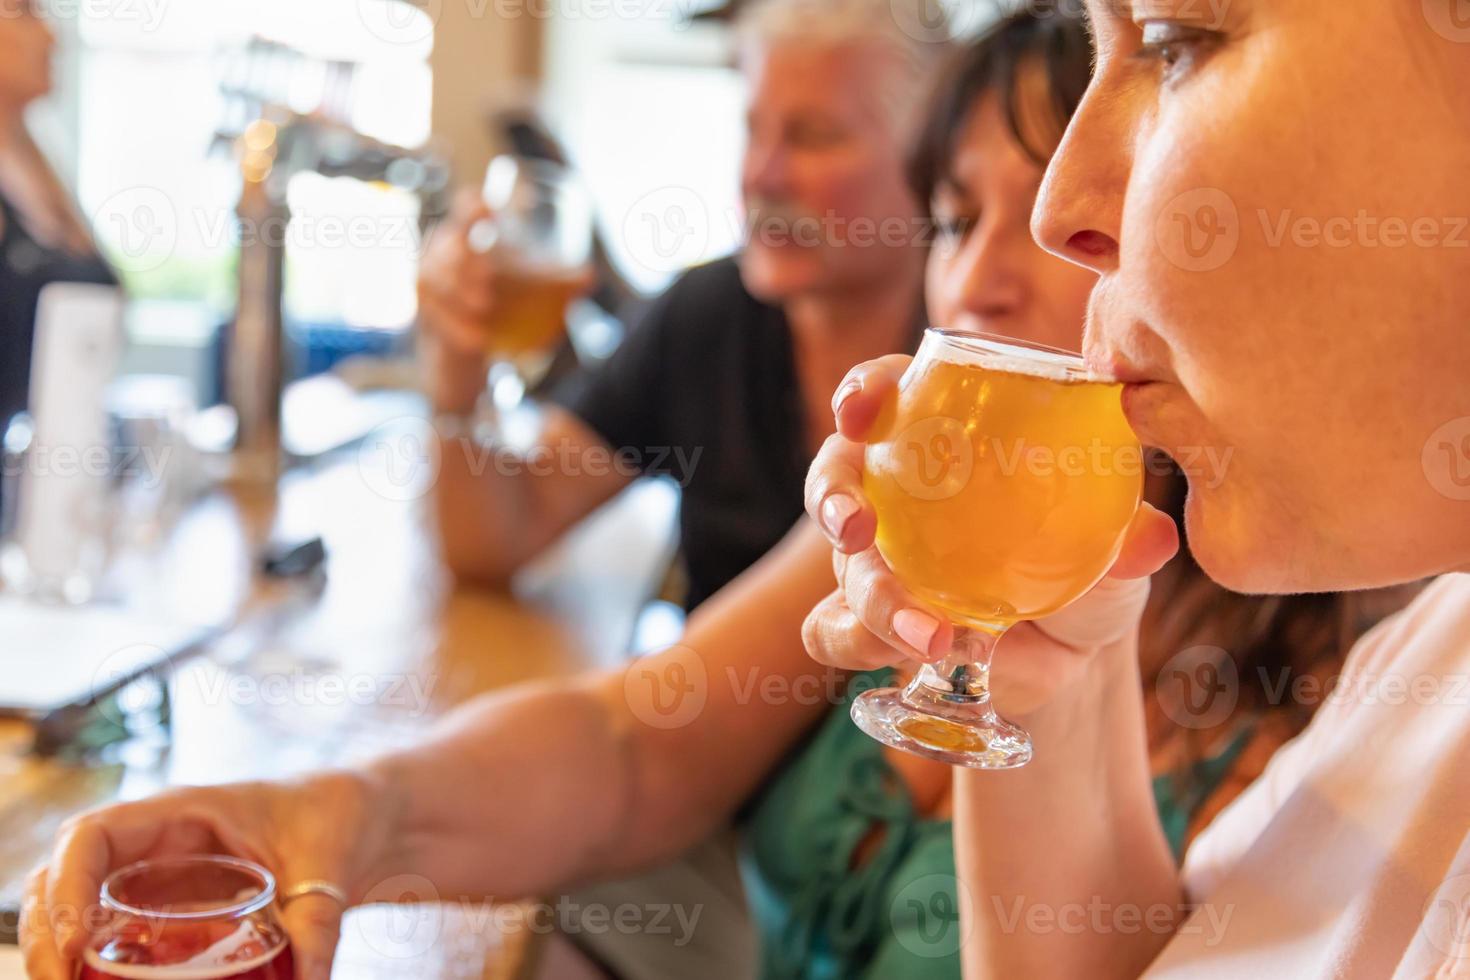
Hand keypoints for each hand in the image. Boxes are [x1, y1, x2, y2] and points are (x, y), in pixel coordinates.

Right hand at [20, 771, 388, 979]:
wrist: (365, 819)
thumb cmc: (339, 817)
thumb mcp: (328, 867)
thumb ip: (317, 925)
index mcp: (184, 809)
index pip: (92, 833)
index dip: (65, 884)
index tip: (71, 940)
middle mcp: (158, 839)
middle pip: (63, 873)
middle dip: (45, 928)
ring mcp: (159, 873)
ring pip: (78, 902)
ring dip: (59, 944)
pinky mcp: (171, 907)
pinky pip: (113, 928)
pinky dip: (94, 955)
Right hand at [418, 188, 593, 413]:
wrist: (467, 340)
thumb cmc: (501, 300)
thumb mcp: (530, 288)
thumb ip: (557, 280)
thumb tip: (590, 277)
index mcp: (469, 232)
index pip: (466, 206)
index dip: (473, 206)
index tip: (488, 211)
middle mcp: (442, 249)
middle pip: (447, 243)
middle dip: (464, 260)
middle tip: (489, 281)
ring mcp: (426, 279)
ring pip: (431, 277)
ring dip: (456, 293)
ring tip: (484, 309)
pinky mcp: (422, 310)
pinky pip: (432, 315)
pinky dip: (455, 328)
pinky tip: (478, 341)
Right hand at [801, 355, 1178, 715]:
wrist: (1072, 652)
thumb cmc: (1088, 563)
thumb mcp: (1114, 544)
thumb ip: (1125, 536)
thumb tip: (1153, 537)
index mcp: (947, 436)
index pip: (886, 392)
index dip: (862, 392)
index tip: (861, 411)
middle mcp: (896, 491)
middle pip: (836, 475)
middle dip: (834, 497)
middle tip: (857, 528)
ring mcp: (876, 558)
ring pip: (842, 565)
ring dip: (873, 599)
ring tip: (932, 637)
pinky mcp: (868, 623)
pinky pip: (831, 630)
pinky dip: (857, 644)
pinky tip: (915, 659)